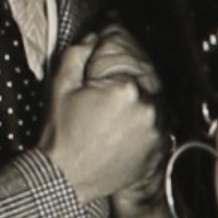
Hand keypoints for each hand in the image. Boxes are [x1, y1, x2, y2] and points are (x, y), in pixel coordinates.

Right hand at [38, 29, 166, 202]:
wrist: (64, 179)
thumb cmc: (61, 137)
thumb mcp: (61, 88)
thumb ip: (78, 55)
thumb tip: (93, 37)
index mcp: (125, 90)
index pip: (127, 61)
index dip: (115, 56)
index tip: (108, 54)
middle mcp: (147, 110)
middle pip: (144, 82)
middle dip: (128, 82)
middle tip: (110, 93)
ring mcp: (155, 132)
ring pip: (153, 104)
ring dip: (139, 102)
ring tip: (114, 114)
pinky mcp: (157, 151)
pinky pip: (157, 127)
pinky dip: (145, 124)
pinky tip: (124, 128)